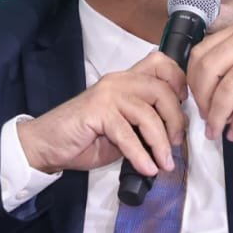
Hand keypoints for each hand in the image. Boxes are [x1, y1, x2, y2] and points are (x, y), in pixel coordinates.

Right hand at [16, 51, 186, 175]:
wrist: (47, 144)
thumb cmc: (85, 137)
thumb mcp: (123, 127)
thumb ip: (145, 122)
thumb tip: (175, 134)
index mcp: (126, 79)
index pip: (161, 64)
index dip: (179, 81)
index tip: (185, 106)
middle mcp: (118, 81)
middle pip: (161, 90)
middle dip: (175, 120)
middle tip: (176, 144)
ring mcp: (107, 94)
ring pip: (147, 113)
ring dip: (160, 142)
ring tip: (164, 163)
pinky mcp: (97, 111)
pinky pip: (127, 133)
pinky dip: (140, 154)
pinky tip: (146, 168)